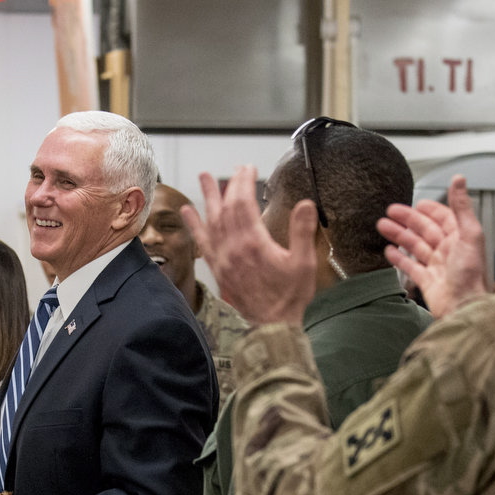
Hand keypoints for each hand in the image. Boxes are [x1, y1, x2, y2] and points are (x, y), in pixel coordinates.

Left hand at [184, 165, 317, 325]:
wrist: (271, 325)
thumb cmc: (289, 296)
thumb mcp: (304, 263)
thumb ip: (303, 231)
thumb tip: (306, 204)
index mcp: (254, 244)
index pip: (244, 204)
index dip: (244, 183)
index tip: (248, 168)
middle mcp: (233, 249)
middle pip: (226, 208)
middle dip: (229, 186)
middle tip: (234, 169)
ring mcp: (223, 259)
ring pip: (211, 221)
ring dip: (208, 198)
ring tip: (204, 177)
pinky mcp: (218, 269)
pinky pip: (202, 243)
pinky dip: (194, 225)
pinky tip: (188, 213)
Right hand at [377, 175, 488, 317]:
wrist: (463, 306)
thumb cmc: (470, 275)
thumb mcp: (468, 234)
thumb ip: (462, 206)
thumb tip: (459, 179)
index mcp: (460, 238)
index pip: (444, 218)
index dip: (431, 209)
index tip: (417, 202)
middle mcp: (448, 251)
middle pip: (425, 230)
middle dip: (407, 220)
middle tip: (390, 211)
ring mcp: (436, 266)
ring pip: (414, 246)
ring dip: (399, 235)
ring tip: (382, 226)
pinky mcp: (426, 281)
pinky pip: (410, 266)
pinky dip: (399, 258)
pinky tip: (389, 251)